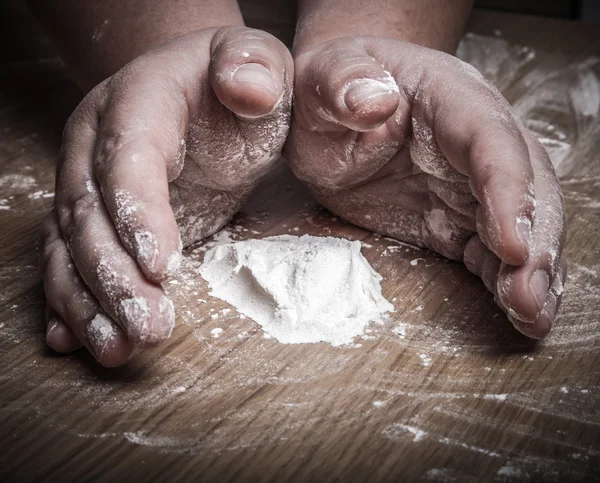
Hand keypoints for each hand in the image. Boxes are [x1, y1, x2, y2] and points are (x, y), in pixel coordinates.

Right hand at [41, 26, 292, 365]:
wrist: (196, 91)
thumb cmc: (234, 78)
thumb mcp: (256, 58)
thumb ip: (253, 64)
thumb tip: (250, 88)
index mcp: (137, 101)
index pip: (128, 158)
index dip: (138, 212)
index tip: (164, 265)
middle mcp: (96, 144)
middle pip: (89, 213)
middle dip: (115, 276)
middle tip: (150, 327)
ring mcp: (88, 182)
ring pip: (71, 246)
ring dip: (89, 302)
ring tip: (115, 348)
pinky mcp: (97, 217)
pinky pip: (70, 258)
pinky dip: (71, 300)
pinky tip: (75, 337)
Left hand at [286, 37, 565, 337]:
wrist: (330, 116)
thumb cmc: (328, 94)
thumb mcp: (323, 78)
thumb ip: (342, 84)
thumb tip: (372, 99)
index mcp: (448, 96)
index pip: (491, 139)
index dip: (508, 190)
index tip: (511, 242)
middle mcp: (474, 139)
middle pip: (526, 184)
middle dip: (534, 241)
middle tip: (529, 296)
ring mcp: (469, 181)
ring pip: (521, 222)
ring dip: (531, 270)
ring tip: (532, 315)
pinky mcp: (456, 217)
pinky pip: (491, 248)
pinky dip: (506, 278)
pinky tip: (518, 310)